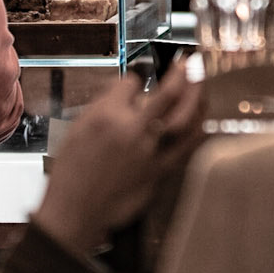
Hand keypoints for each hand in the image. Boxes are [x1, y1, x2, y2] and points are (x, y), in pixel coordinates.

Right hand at [33, 63, 201, 260]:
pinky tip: (201, 119)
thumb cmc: (72, 173)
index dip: (136, 77)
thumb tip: (126, 91)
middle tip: (191, 62)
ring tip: (200, 84)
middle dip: (183, 72)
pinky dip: (197, 128)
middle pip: (169, 92)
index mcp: (106, 116)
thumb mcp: (76, 129)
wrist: (76, 210)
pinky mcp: (159, 170)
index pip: (131, 82)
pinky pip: (187, 146)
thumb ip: (103, 107)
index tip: (139, 78)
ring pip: (185, 116)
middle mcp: (131, 129)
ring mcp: (149, 150)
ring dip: (197, 96)